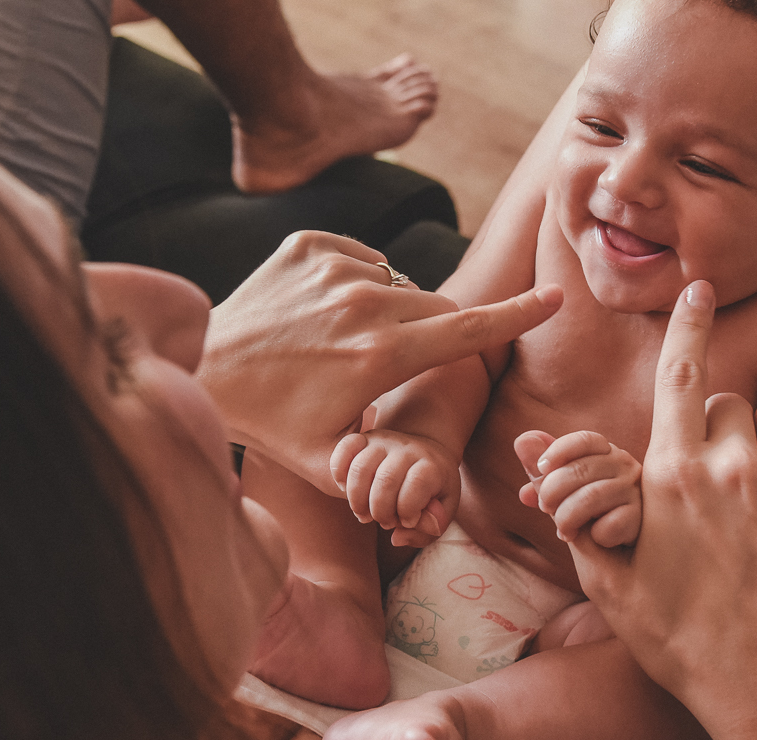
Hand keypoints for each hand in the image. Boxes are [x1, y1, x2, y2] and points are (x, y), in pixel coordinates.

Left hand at [197, 231, 561, 491]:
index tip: (553, 297)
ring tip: (344, 343)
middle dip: (434, 333)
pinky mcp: (310, 244)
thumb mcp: (334, 466)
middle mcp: (363, 303)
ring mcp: (334, 266)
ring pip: (400, 284)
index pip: (466, 330)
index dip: (516, 315)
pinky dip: (361, 284)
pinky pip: (365, 260)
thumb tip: (427, 478)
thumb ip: (391, 468)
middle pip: (436, 308)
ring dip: (391, 312)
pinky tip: (325, 315)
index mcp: (379, 357)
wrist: (204, 366)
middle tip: (394, 363)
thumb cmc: (272, 425)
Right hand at [330, 429, 459, 547]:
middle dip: (381, 511)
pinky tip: (345, 490)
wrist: (427, 454)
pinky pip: (344, 449)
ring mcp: (384, 441)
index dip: (409, 509)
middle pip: (386, 480)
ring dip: (357, 500)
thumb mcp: (442, 510)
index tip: (409, 521)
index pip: (417, 483)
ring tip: (364, 515)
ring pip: (360, 468)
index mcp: (431, 465)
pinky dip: (339, 473)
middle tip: (386, 523)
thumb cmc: (433, 490)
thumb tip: (396, 537)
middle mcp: (407, 449)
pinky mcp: (364, 438)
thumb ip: (430, 527)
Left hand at [514, 430, 641, 546]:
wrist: (620, 557)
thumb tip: (522, 441)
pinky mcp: (642, 519)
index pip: (584, 439)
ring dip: (567, 518)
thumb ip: (543, 472)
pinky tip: (597, 539)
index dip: (558, 450)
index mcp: (605, 453)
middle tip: (545, 508)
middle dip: (552, 492)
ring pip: (591, 497)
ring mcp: (636, 491)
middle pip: (580, 469)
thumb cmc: (589, 518)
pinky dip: (596, 536)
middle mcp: (625, 466)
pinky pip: (611, 525)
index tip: (541, 467)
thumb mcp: (563, 495)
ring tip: (564, 531)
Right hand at [570, 281, 756, 739]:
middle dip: (720, 428)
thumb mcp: (608, 581)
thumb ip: (570, 506)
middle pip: (727, 401)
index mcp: (671, 476)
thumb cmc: (682, 640)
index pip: (679, 371)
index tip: (700, 287)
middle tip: (721, 482)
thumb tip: (525, 446)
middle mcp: (730, 464)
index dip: (688, 322)